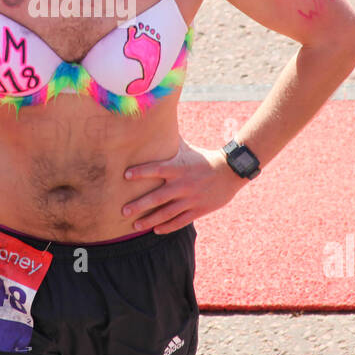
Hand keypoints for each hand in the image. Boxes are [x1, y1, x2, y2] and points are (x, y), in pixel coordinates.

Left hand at [121, 139, 247, 234]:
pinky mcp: (199, 210)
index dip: (141, 172)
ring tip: (135, 225)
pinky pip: (181, 220)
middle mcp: (183, 184)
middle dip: (139, 205)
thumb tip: (154, 124)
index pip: (156, 169)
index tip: (125, 176)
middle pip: (157, 197)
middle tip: (123, 211)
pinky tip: (156, 230)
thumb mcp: (187, 149)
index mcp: (178, 168)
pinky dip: (168, 227)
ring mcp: (191, 199)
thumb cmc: (203, 159)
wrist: (230, 172)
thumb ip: (169, 142)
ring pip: (167, 213)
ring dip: (150, 220)